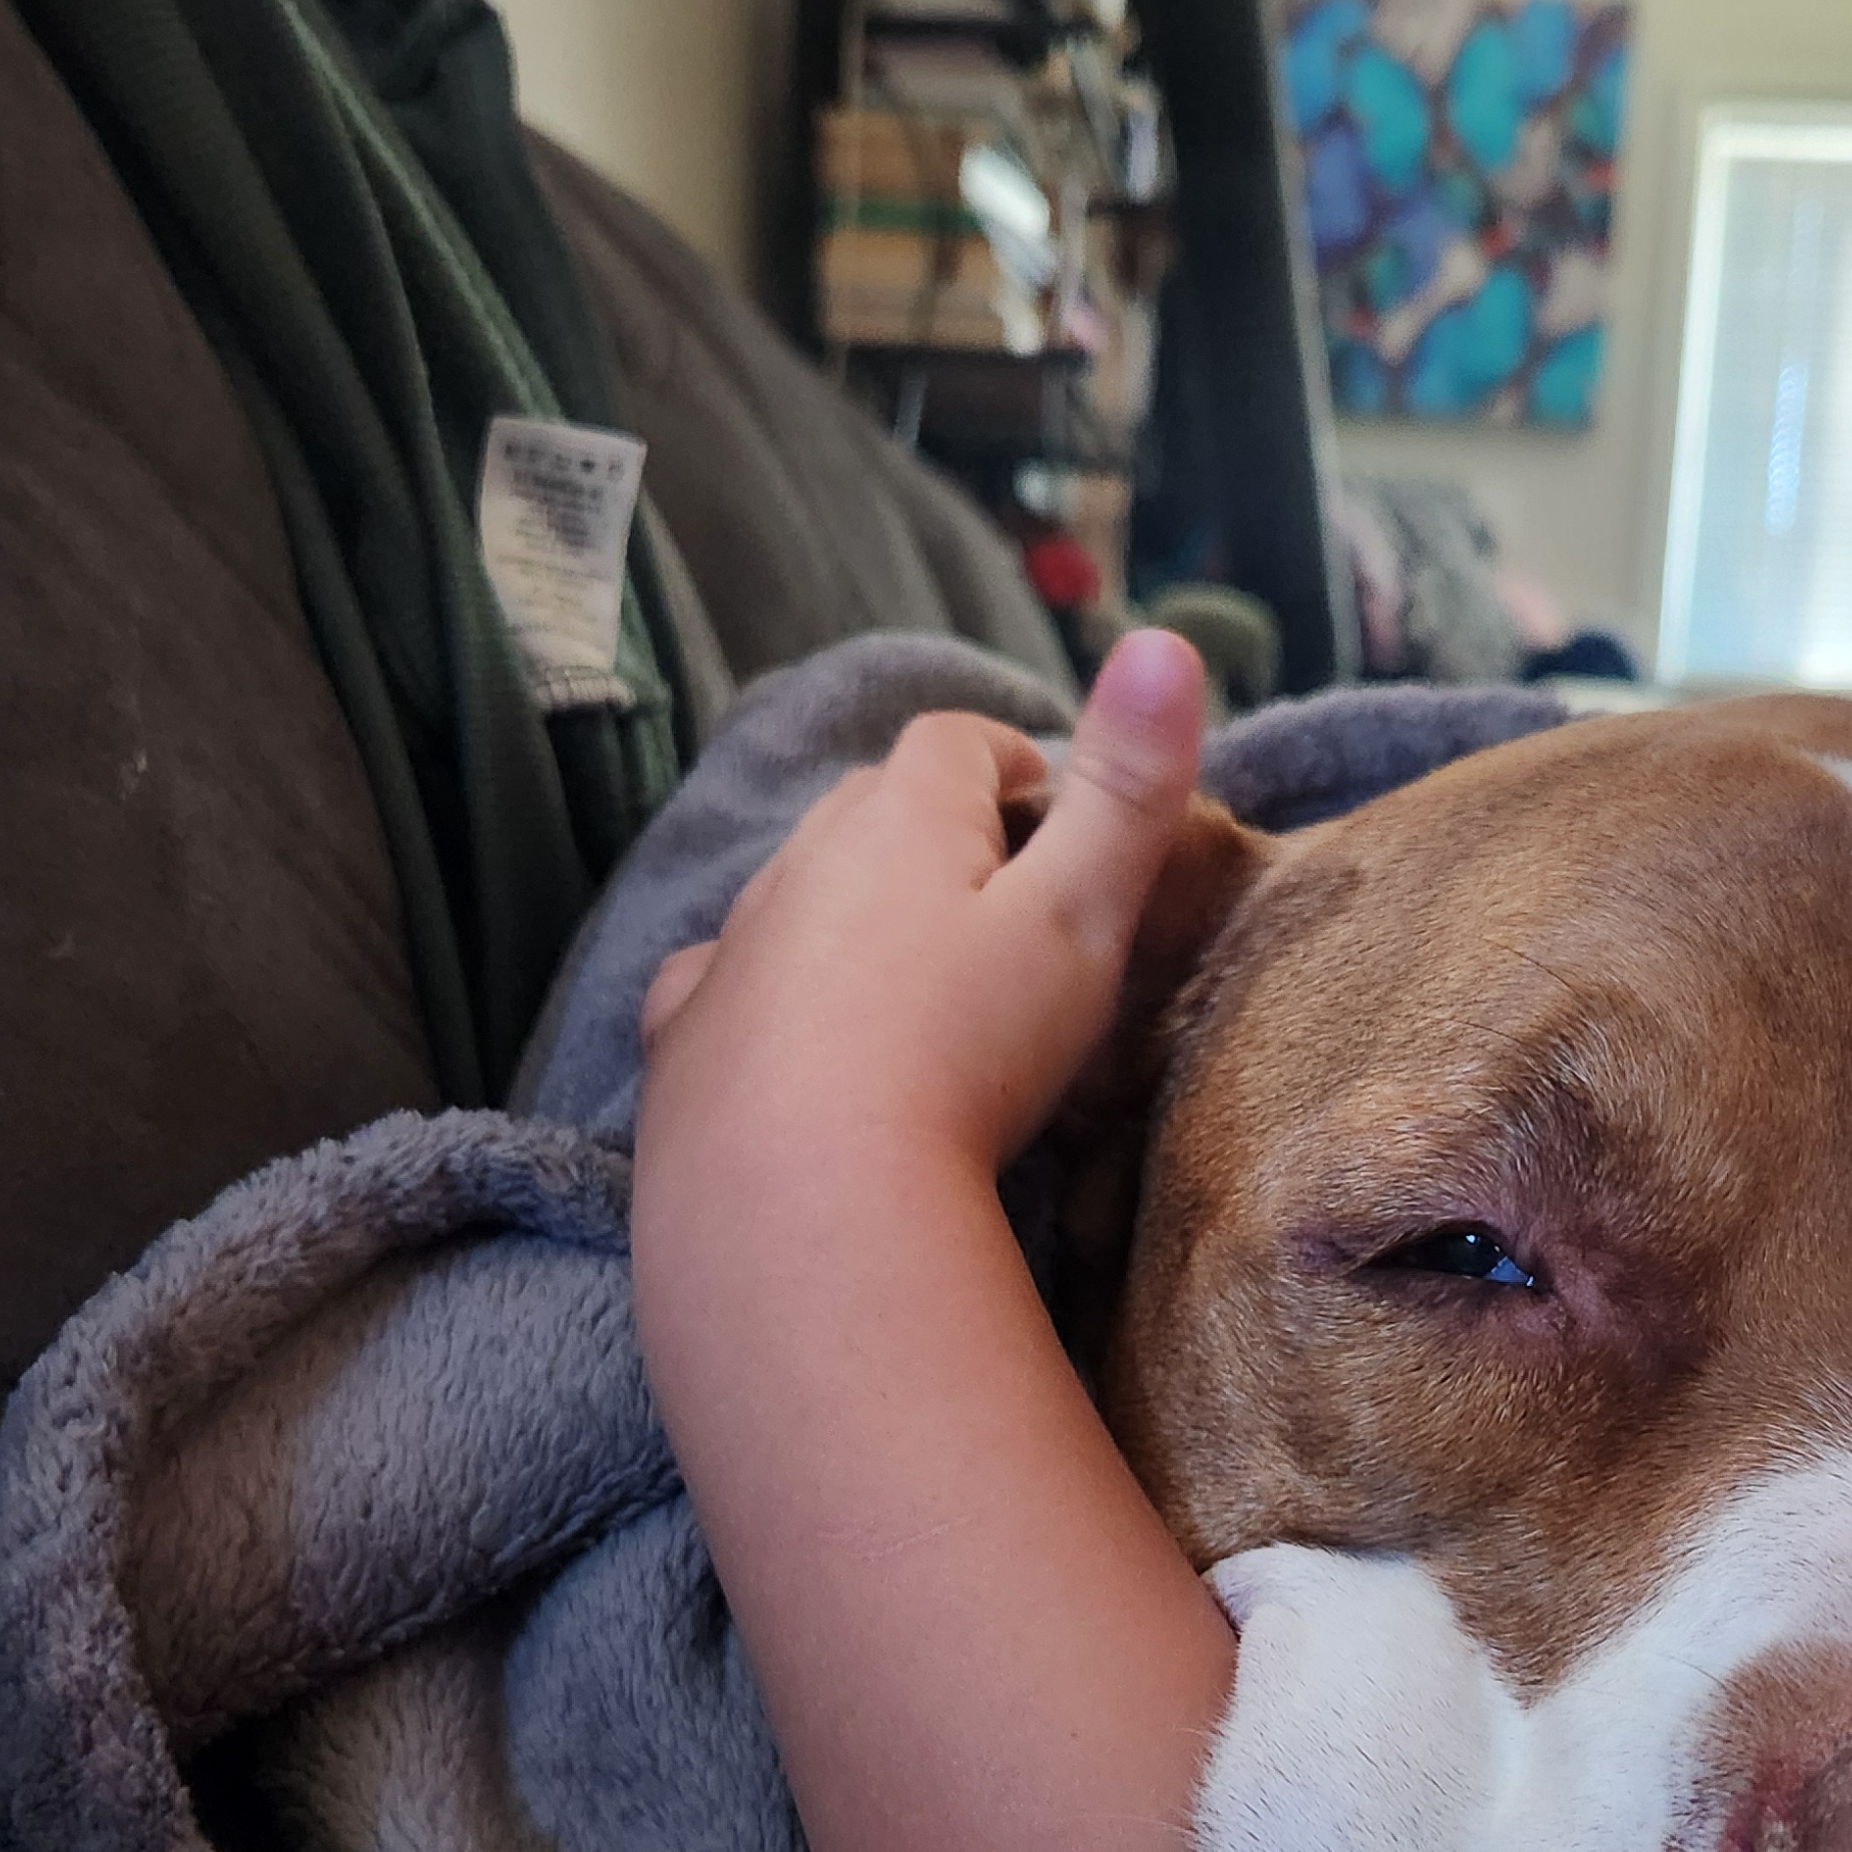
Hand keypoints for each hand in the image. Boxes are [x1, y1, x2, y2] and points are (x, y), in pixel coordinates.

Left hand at [638, 626, 1208, 1184]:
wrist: (805, 1207)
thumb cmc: (964, 1056)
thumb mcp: (1080, 919)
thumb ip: (1127, 790)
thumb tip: (1166, 644)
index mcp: (900, 821)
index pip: (957, 741)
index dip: (1013, 762)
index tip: (1055, 814)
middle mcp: (799, 863)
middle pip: (870, 807)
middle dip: (932, 831)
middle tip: (998, 900)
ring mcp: (733, 950)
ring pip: (794, 892)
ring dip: (848, 909)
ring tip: (908, 980)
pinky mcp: (685, 1040)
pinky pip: (721, 981)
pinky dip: (761, 989)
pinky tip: (787, 1037)